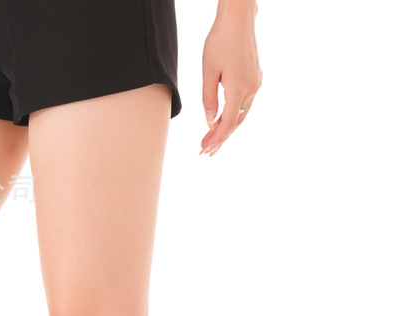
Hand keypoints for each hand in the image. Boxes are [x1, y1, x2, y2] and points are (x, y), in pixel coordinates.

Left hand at [200, 8, 262, 156]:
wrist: (238, 20)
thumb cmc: (220, 42)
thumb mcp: (208, 72)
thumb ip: (208, 99)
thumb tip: (210, 122)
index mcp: (239, 88)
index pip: (228, 122)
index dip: (217, 138)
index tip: (206, 150)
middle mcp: (251, 88)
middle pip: (236, 121)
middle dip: (220, 138)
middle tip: (204, 151)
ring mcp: (256, 83)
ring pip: (241, 113)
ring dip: (226, 128)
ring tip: (210, 141)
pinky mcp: (256, 77)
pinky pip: (244, 103)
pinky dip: (233, 114)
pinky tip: (222, 121)